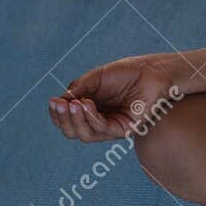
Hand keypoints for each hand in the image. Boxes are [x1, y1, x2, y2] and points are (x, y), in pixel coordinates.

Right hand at [47, 55, 181, 143]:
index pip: (67, 120)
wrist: (152, 70)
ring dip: (75, 120)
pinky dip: (92, 118)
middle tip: (60, 104)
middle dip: (63, 119)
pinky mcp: (125, 130)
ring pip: (85, 135)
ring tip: (74, 104)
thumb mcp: (95, 78)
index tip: (53, 101)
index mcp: (89, 110)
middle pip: (72, 131)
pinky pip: (103, 130)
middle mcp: (99, 122)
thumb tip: (59, 102)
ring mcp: (112, 128)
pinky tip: (87, 104)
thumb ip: (77, 90)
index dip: (57, 114)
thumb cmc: (125, 73)